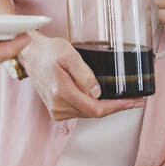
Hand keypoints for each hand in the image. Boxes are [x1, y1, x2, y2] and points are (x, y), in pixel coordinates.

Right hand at [18, 32, 143, 120]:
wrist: (30, 54)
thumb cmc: (48, 51)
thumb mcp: (69, 55)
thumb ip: (84, 74)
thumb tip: (97, 92)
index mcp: (62, 93)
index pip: (96, 108)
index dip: (117, 107)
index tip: (133, 102)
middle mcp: (58, 106)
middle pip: (94, 113)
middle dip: (116, 107)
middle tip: (135, 100)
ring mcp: (56, 109)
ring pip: (88, 114)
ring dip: (105, 108)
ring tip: (122, 100)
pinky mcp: (56, 108)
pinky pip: (80, 112)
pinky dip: (94, 107)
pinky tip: (103, 100)